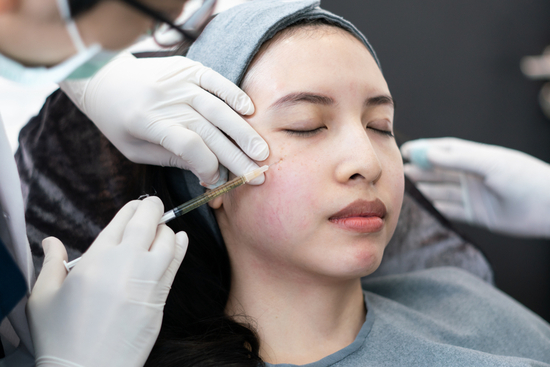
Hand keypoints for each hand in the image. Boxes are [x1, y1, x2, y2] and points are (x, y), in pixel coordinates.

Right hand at [27, 197, 187, 366]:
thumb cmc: (62, 337)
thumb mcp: (43, 296)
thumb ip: (50, 263)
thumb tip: (50, 242)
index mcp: (97, 258)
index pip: (121, 220)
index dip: (132, 208)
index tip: (135, 206)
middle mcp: (126, 263)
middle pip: (147, 222)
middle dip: (152, 208)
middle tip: (153, 205)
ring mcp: (147, 279)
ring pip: (167, 239)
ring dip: (165, 228)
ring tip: (160, 228)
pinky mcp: (160, 298)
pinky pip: (176, 263)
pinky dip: (180, 246)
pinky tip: (181, 238)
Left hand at [60, 53, 268, 186]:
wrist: (101, 77)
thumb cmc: (116, 120)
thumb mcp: (134, 149)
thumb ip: (171, 158)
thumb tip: (207, 173)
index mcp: (147, 122)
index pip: (189, 146)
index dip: (208, 166)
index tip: (216, 181)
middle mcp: (165, 100)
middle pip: (209, 132)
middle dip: (236, 157)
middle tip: (258, 174)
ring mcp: (178, 81)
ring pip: (217, 109)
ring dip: (243, 132)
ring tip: (261, 151)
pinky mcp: (186, 68)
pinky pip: (215, 80)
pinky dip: (233, 94)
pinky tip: (249, 111)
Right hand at [401, 137, 549, 237]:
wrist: (549, 208)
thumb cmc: (524, 178)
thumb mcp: (489, 164)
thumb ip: (457, 159)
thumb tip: (426, 154)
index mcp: (476, 157)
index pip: (444, 150)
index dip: (424, 150)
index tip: (404, 151)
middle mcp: (472, 175)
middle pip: (439, 171)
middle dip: (419, 170)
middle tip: (397, 172)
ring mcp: (473, 195)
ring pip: (441, 190)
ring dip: (424, 188)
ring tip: (404, 188)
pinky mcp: (475, 214)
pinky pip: (450, 210)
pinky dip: (435, 207)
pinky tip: (422, 205)